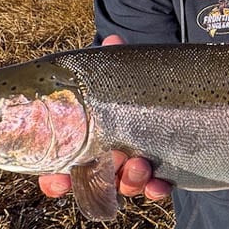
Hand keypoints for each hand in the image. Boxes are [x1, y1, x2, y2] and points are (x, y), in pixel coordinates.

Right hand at [38, 34, 172, 200]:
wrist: (170, 90)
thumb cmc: (132, 82)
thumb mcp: (121, 70)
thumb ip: (113, 59)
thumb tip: (113, 40)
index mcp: (88, 137)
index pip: (64, 166)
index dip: (57, 179)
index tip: (58, 180)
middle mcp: (108, 156)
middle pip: (94, 180)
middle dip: (97, 180)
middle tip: (109, 165)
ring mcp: (134, 165)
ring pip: (124, 185)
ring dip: (128, 181)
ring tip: (137, 165)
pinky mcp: (161, 171)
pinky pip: (155, 188)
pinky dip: (155, 189)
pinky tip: (159, 183)